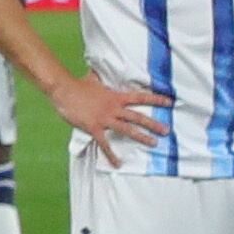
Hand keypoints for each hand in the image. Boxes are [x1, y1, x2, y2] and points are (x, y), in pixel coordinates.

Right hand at [51, 69, 170, 164]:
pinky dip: (111, 155)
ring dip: (141, 137)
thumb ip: (102, 78)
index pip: (140, 98)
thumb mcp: (94, 79)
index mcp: (116, 96)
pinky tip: (118, 163)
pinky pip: (105, 144)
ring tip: (154, 143)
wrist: (64, 90)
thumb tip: (101, 70)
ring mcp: (105, 119)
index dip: (155, 100)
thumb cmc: (78, 85)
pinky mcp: (94, 128)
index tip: (169, 103)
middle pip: (138, 117)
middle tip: (167, 131)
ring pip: (127, 129)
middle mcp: (114, 108)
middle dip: (154, 124)